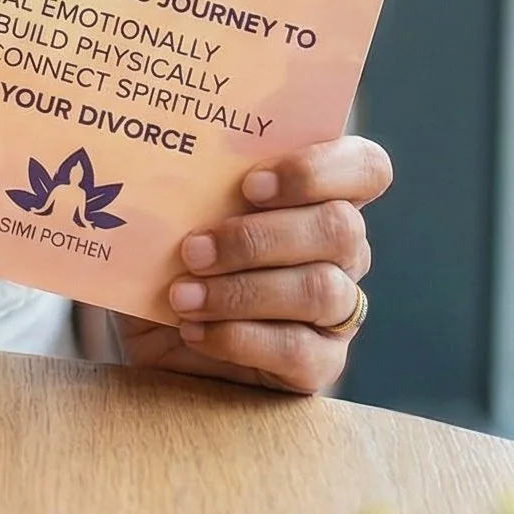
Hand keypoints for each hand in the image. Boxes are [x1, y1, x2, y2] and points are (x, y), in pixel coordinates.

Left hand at [113, 135, 391, 393]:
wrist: (152, 332)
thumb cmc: (168, 251)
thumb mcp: (170, 209)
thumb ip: (180, 178)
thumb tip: (148, 149)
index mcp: (317, 194)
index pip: (365, 167)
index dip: (321, 169)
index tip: (251, 183)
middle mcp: (341, 250)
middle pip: (341, 228)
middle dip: (260, 237)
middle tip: (194, 247)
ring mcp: (338, 310)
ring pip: (322, 289)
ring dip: (242, 290)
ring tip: (182, 295)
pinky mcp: (321, 364)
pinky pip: (300, 350)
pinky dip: (239, 337)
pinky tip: (193, 329)